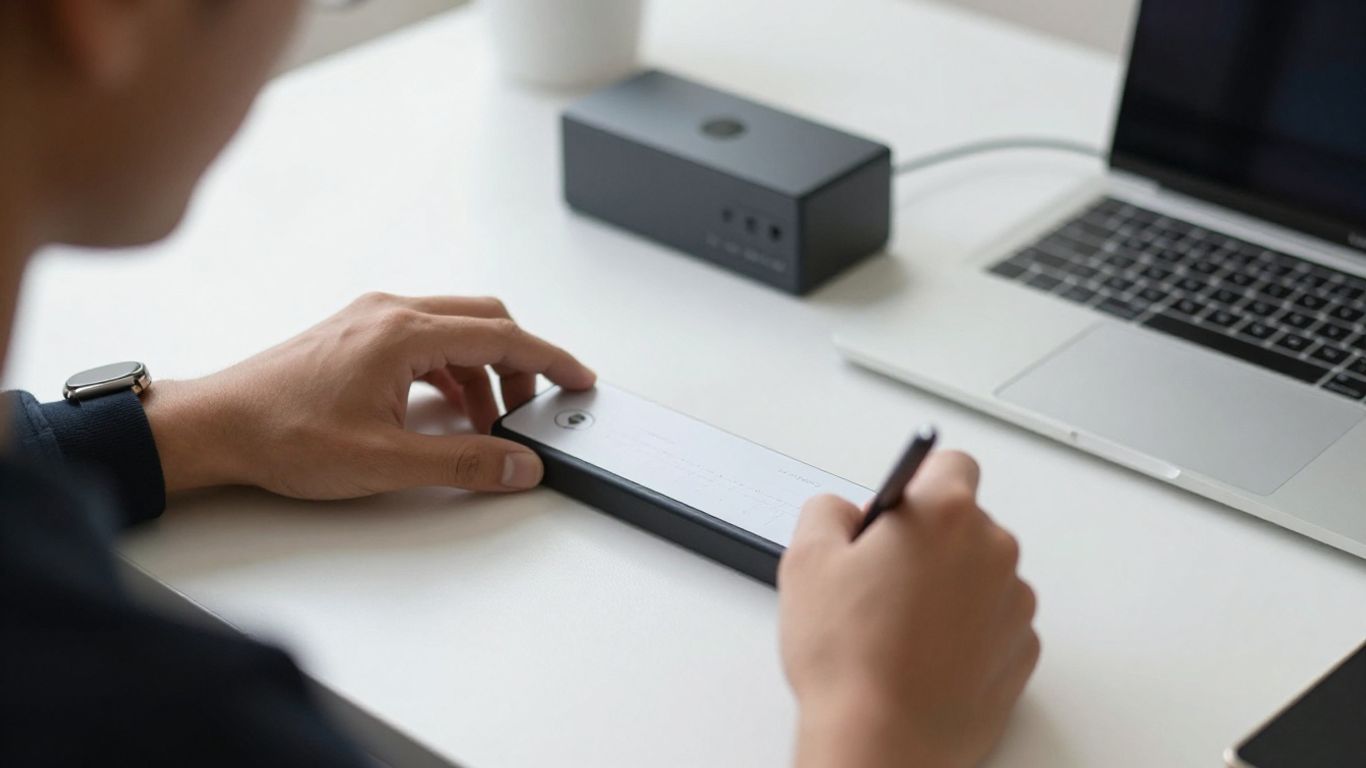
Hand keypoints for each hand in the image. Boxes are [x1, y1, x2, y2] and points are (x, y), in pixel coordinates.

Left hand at [143, 293, 595, 497]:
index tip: (580, 379)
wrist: (215, 426)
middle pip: (485, 321)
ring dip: (484, 371)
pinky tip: (447, 412)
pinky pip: (426, 339)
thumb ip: (464, 463)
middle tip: (530, 411)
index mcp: (403, 332)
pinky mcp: (357, 334)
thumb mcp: (385, 462)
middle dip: (520, 365)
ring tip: (486, 425)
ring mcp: (371, 319)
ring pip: (456, 329)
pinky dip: (453, 370)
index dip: (550, 360)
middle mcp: (390, 313)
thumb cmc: (283, 435)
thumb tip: (520, 464)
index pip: (503, 336)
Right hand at [778, 451, 1038, 767]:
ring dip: (948, 588)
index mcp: (944, 514)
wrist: (883, 741)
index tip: (897, 512)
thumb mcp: (806, 560)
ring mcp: (1014, 604)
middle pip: (964, 522)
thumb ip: (827, 511)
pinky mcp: (1022, 652)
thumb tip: (845, 513)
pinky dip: (966, 632)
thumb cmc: (850, 659)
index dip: (917, 486)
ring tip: (897, 628)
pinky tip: (923, 656)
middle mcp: (992, 551)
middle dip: (928, 542)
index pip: (950, 464)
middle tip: (878, 581)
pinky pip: (993, 623)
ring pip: (980, 574)